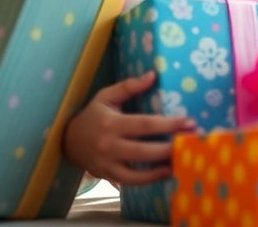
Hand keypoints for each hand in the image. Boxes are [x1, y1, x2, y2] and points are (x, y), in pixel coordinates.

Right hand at [63, 71, 195, 185]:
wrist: (66, 141)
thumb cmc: (92, 115)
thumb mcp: (106, 96)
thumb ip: (129, 86)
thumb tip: (153, 75)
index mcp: (111, 123)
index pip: (145, 124)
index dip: (169, 124)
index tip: (189, 122)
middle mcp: (109, 145)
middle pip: (143, 151)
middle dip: (169, 148)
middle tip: (192, 143)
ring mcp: (106, 164)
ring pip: (136, 172)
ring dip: (160, 170)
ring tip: (181, 162)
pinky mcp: (106, 175)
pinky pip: (129, 182)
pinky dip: (148, 180)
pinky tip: (165, 172)